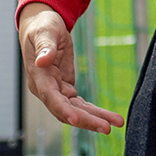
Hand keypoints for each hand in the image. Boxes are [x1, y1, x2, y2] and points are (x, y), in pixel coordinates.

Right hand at [17, 3, 124, 134]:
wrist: (42, 27)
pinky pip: (81, 105)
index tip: (75, 119)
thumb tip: (42, 61)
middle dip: (86, 120)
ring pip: (76, 111)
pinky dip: (95, 112)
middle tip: (107, 128)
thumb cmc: (41, 27)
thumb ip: (45, 47)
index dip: (63, 110)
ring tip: (117, 124)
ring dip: (95, 119)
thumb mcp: (44, 32)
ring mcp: (56, 91)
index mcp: (39, 78)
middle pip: (66, 110)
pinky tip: (110, 118)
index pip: (51, 98)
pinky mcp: (66, 89)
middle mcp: (46, 89)